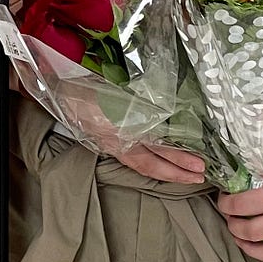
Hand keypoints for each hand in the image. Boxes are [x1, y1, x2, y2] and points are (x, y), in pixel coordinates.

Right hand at [71, 100, 205, 183]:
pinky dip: (153, 167)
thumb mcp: (115, 89)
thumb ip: (137, 99)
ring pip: (143, 165)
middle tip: (200, 175)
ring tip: (189, 175)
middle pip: (150, 163)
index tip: (199, 163)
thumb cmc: (89, 86)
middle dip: (177, 172)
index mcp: (121, 126)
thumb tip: (166, 107)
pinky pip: (134, 161)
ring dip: (168, 172)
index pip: (155, 147)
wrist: (62, 91)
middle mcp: (117, 140)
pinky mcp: (109, 145)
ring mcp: (112, 145)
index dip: (177, 157)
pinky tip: (164, 167)